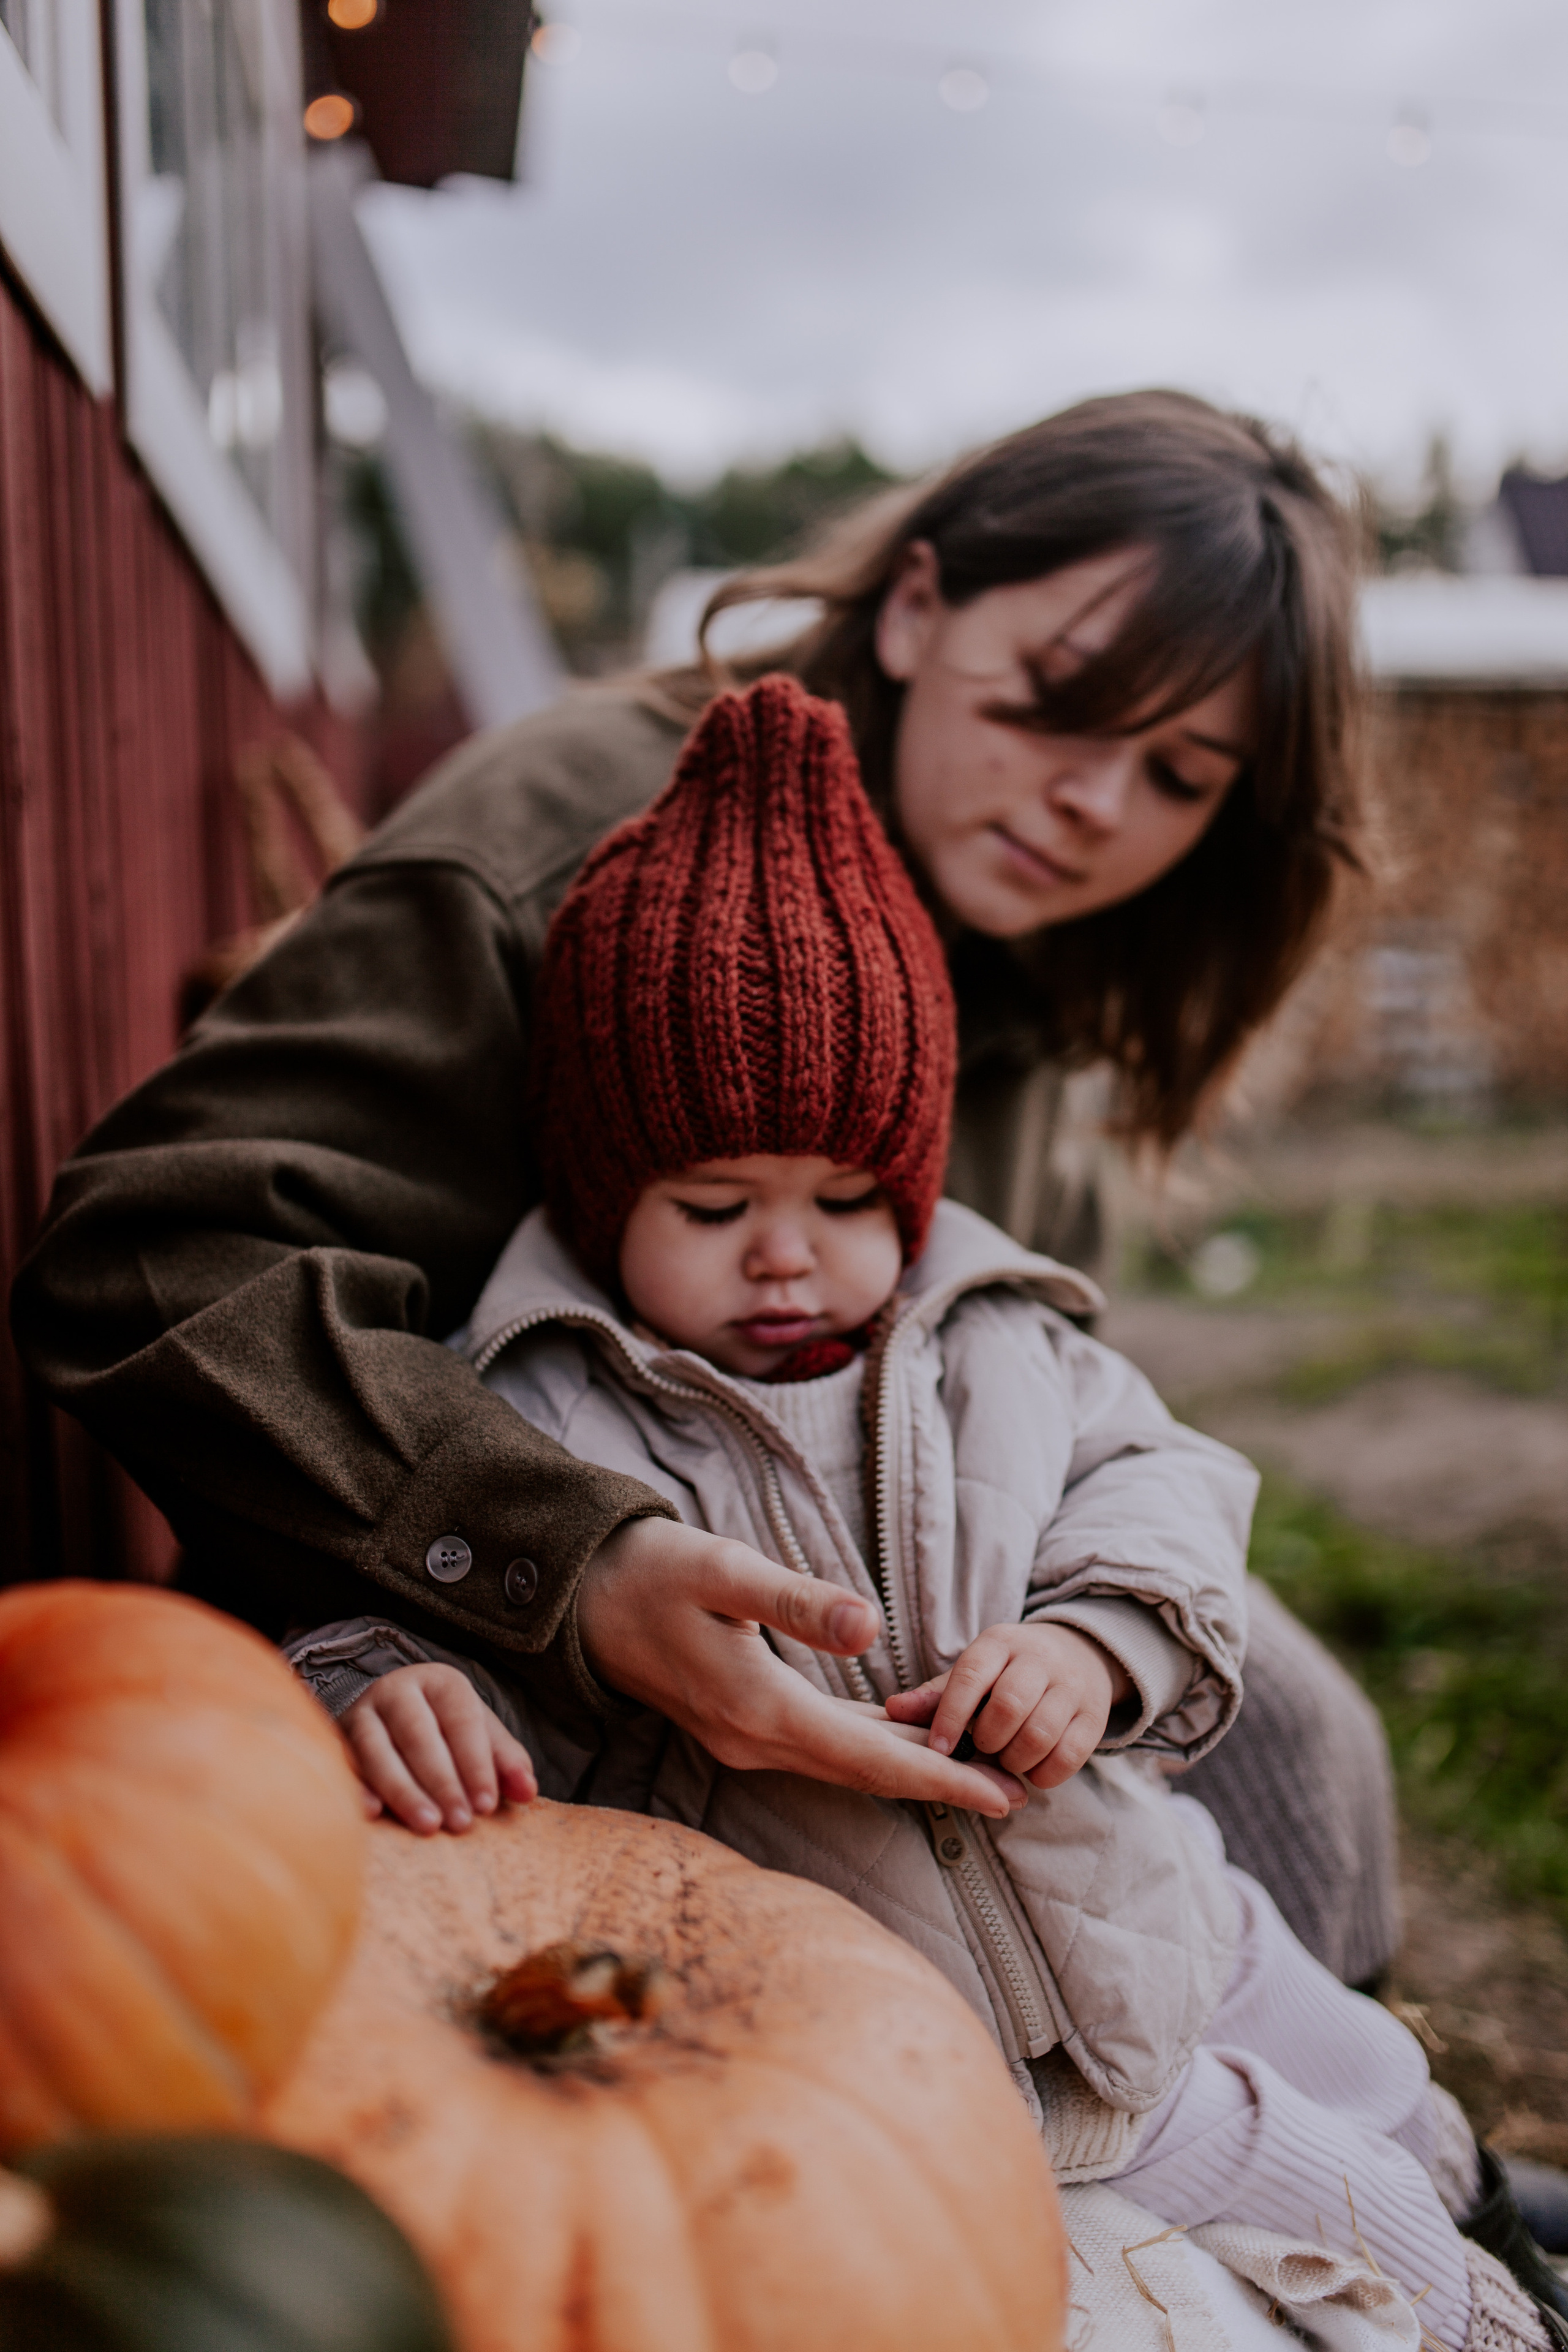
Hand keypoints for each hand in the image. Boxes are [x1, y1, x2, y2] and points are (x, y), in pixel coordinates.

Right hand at [339, 1664, 537, 1834]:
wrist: (388, 1712)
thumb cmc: (445, 1730)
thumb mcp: (480, 1736)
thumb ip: (506, 1761)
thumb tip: (528, 1792)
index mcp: (441, 1682)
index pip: (461, 1720)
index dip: (476, 1763)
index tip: (487, 1804)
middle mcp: (398, 1691)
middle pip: (419, 1735)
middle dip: (442, 1782)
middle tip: (461, 1823)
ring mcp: (362, 1713)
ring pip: (378, 1749)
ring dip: (404, 1790)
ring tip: (428, 1826)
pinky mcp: (336, 1738)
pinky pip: (344, 1762)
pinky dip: (356, 1787)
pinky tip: (370, 1814)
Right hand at [578, 1517, 1026, 1819]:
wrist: (580, 1595)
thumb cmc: (653, 1571)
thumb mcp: (724, 1571)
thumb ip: (797, 1602)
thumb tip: (873, 1627)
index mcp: (759, 1708)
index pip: (870, 1758)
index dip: (942, 1777)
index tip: (1002, 1793)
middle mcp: (754, 1740)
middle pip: (866, 1774)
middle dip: (942, 1784)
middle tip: (1018, 1792)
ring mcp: (743, 1739)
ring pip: (845, 1765)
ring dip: (910, 1769)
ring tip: (978, 1771)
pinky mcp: (738, 1724)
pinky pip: (820, 1748)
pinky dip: (870, 1749)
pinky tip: (903, 1737)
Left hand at [884, 1623, 1129, 1790]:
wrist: (1077, 1655)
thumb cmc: (1008, 1674)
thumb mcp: (973, 1673)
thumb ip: (934, 1695)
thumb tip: (891, 1709)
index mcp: (999, 1643)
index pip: (971, 1676)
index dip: (951, 1716)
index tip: (938, 1749)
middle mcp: (1039, 1659)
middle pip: (1009, 1707)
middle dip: (987, 1740)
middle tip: (982, 1747)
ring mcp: (1071, 1686)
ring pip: (1040, 1734)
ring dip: (1014, 1760)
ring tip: (1006, 1756)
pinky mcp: (1094, 1716)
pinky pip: (1069, 1757)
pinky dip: (1044, 1774)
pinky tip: (1032, 1769)